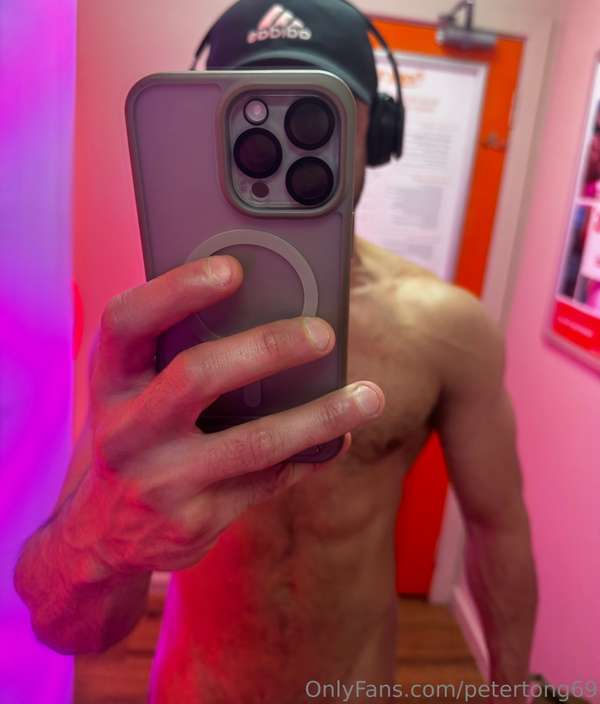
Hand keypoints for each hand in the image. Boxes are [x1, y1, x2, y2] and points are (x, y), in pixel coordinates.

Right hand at [69, 255, 384, 575]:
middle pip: (197, 376)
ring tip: (369, 396)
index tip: (232, 269)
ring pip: (252, 442)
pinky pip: (266, 482)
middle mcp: (125, 430)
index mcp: (110, 380)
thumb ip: (173, 351)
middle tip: (323, 333)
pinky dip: (309, 455)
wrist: (101, 534)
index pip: (127, 321)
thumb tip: (264, 302)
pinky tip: (338, 438)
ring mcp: (159, 481)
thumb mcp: (132, 392)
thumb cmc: (135, 435)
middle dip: (267, 348)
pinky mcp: (193, 521)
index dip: (176, 290)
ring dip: (318, 416)